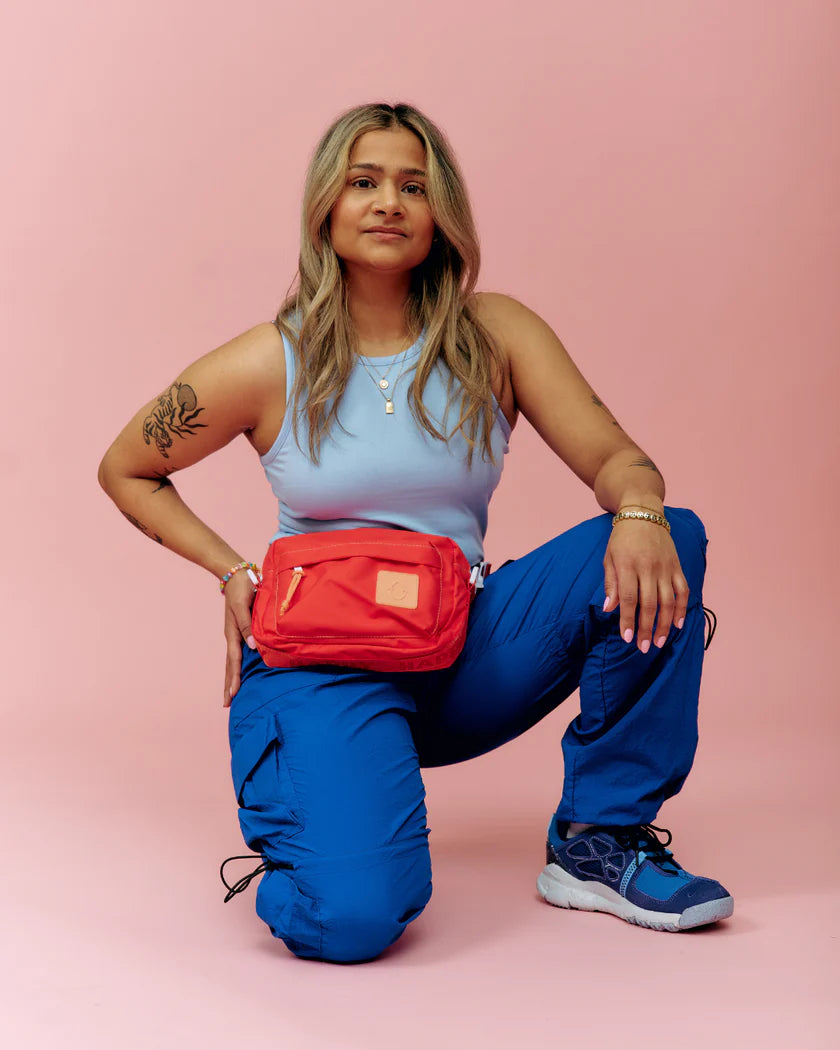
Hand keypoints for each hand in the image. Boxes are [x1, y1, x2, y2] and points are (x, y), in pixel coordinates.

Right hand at [223, 572, 257, 706]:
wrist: (236, 574)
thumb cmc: (242, 587)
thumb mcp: (244, 605)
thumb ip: (248, 625)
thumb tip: (254, 647)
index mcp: (233, 633)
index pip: (234, 660)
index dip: (234, 677)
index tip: (233, 693)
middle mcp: (233, 636)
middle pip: (229, 665)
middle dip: (228, 684)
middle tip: (226, 704)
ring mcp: (235, 634)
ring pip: (232, 660)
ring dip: (231, 677)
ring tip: (230, 694)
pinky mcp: (240, 630)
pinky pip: (238, 652)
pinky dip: (237, 665)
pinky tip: (239, 673)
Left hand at [602, 520, 688, 651]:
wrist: (643, 514)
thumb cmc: (621, 539)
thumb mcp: (609, 558)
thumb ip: (611, 584)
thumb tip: (609, 609)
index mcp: (628, 565)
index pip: (628, 599)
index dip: (628, 620)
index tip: (627, 639)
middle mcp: (648, 567)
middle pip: (650, 604)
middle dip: (647, 629)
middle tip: (644, 647)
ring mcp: (665, 567)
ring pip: (668, 601)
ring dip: (665, 624)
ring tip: (660, 642)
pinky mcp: (677, 566)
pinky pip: (683, 590)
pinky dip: (682, 608)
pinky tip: (678, 624)